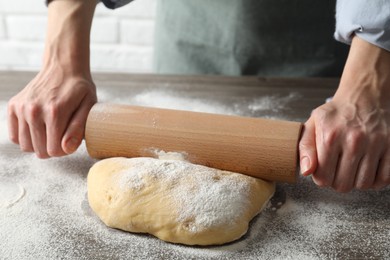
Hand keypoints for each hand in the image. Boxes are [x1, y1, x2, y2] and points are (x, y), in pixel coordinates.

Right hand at [7, 0, 96, 157]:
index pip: (54, 150)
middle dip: (53, 148)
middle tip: (62, 136)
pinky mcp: (13, 106)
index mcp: (55, 111)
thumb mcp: (88, 107)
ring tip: (51, 132)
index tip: (70, 141)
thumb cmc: (80, 89)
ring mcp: (21, 108)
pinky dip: (26, 137)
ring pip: (25, 146)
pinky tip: (38, 129)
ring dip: (39, 144)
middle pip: (40, 151)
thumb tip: (67, 148)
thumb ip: (78, 128)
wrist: (64, 67)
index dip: (64, 150)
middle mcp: (34, 110)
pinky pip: (14, 136)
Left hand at [299, 36, 389, 191]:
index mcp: (330, 136)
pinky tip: (368, 170)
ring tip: (353, 170)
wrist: (365, 95)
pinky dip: (376, 180)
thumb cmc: (336, 113)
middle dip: (338, 182)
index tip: (324, 171)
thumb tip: (306, 171)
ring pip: (364, 184)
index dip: (321, 178)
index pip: (323, 177)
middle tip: (338, 171)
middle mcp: (353, 140)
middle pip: (343, 185)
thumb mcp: (313, 125)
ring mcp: (375, 143)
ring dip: (357, 182)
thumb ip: (305, 149)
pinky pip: (385, 178)